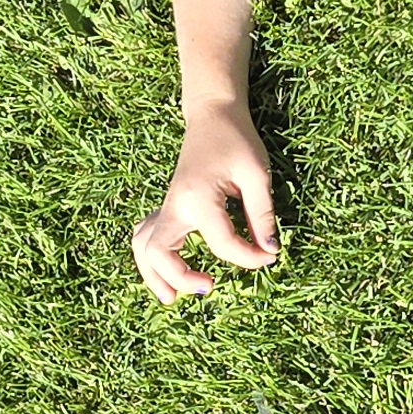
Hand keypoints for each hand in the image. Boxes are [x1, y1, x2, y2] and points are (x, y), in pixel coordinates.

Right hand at [131, 93, 280, 300]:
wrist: (212, 114)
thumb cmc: (236, 139)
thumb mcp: (256, 174)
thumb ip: (261, 214)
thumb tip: (269, 251)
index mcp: (199, 198)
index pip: (222, 244)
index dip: (248, 258)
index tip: (269, 257)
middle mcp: (175, 206)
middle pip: (160, 253)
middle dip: (179, 277)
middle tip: (209, 288)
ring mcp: (167, 207)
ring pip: (143, 247)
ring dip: (152, 275)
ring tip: (172, 299)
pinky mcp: (168, 207)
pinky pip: (146, 236)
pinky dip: (150, 259)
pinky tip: (164, 273)